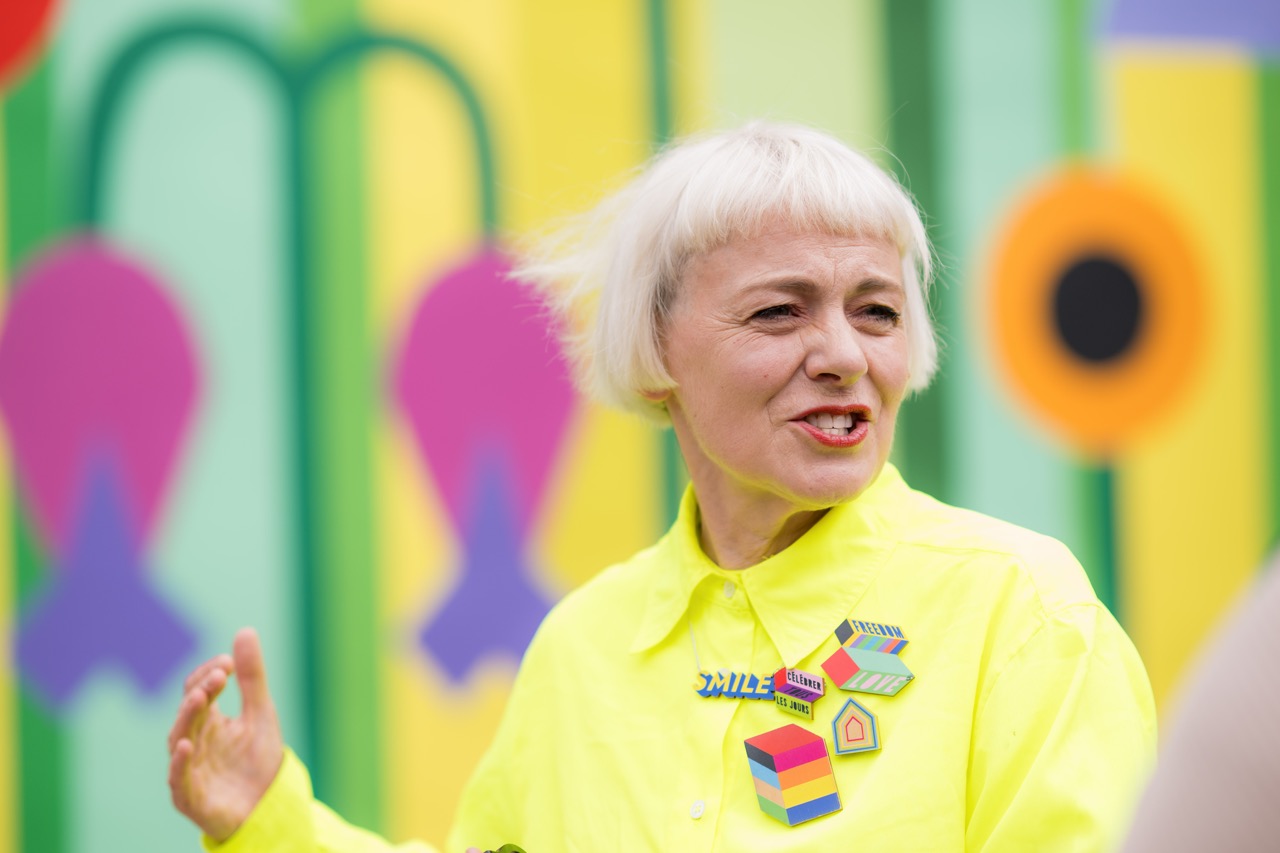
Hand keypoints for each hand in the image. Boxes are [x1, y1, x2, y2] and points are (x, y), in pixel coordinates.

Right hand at [168, 627, 284, 841]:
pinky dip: (179, 763)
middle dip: (201, 692)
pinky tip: (185, 746)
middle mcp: (193, 742)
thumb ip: (251, 677)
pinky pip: (179, 779)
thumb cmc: (257, 761)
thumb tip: (244, 630)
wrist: (268, 807)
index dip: (209, 675)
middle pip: (189, 712)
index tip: (227, 662)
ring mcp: (189, 769)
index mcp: (207, 721)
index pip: (198, 690)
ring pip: (180, 740)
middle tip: (219, 675)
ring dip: (188, 718)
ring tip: (199, 697)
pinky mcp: (191, 797)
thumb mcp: (260, 713)